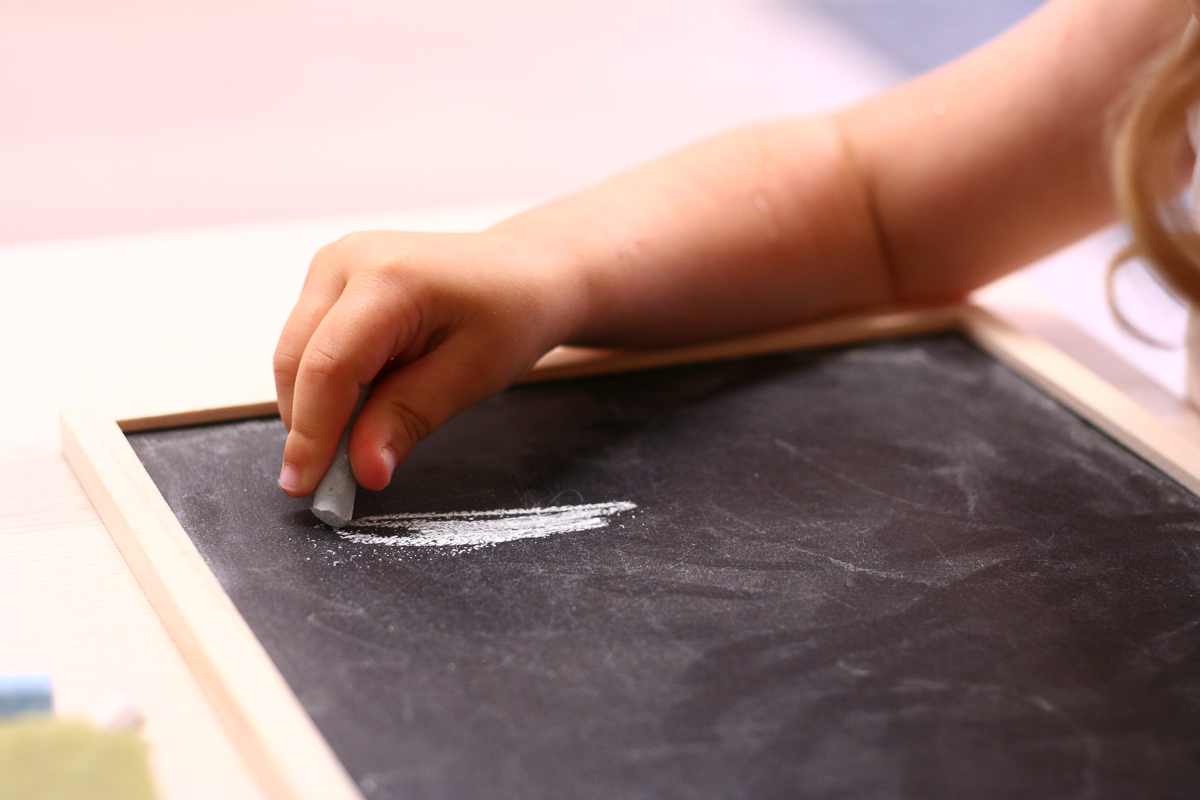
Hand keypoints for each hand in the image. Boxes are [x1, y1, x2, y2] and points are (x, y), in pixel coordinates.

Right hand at [273, 229, 577, 495]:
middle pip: (298, 359)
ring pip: (294, 353)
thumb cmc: (511, 314)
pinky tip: (359, 406)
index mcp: (389, 277)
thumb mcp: (472, 374)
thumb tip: (363, 469)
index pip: (329, 367)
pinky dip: (322, 384)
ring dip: (311, 406)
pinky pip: (308, 341)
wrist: (524, 271)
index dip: (313, 433)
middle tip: (324, 484)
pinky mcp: (331, 277)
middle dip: (305, 427)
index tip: (307, 486)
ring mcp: (335, 262)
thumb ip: (409, 418)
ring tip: (351, 445)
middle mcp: (348, 259)